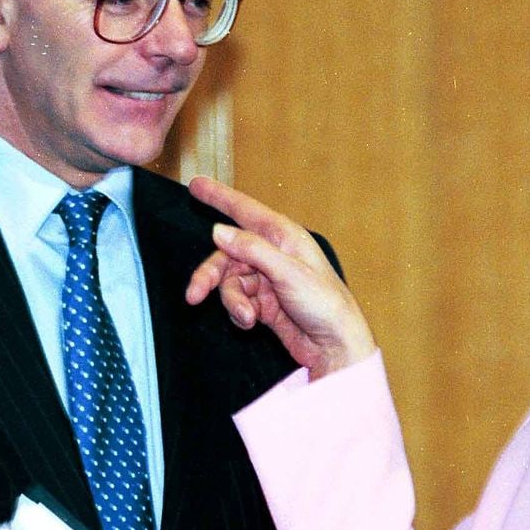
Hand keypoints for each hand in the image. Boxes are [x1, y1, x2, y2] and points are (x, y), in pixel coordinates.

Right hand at [184, 176, 376, 378]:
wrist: (335, 345)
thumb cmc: (325, 303)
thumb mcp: (288, 272)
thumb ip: (252, 249)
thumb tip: (219, 230)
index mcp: (283, 236)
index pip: (244, 209)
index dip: (218, 196)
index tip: (195, 184)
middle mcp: (272, 254)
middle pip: (226, 255)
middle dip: (210, 275)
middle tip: (194, 295)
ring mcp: (267, 279)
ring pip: (230, 282)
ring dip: (232, 301)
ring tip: (246, 317)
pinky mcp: (263, 303)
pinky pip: (237, 301)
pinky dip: (239, 312)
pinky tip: (251, 322)